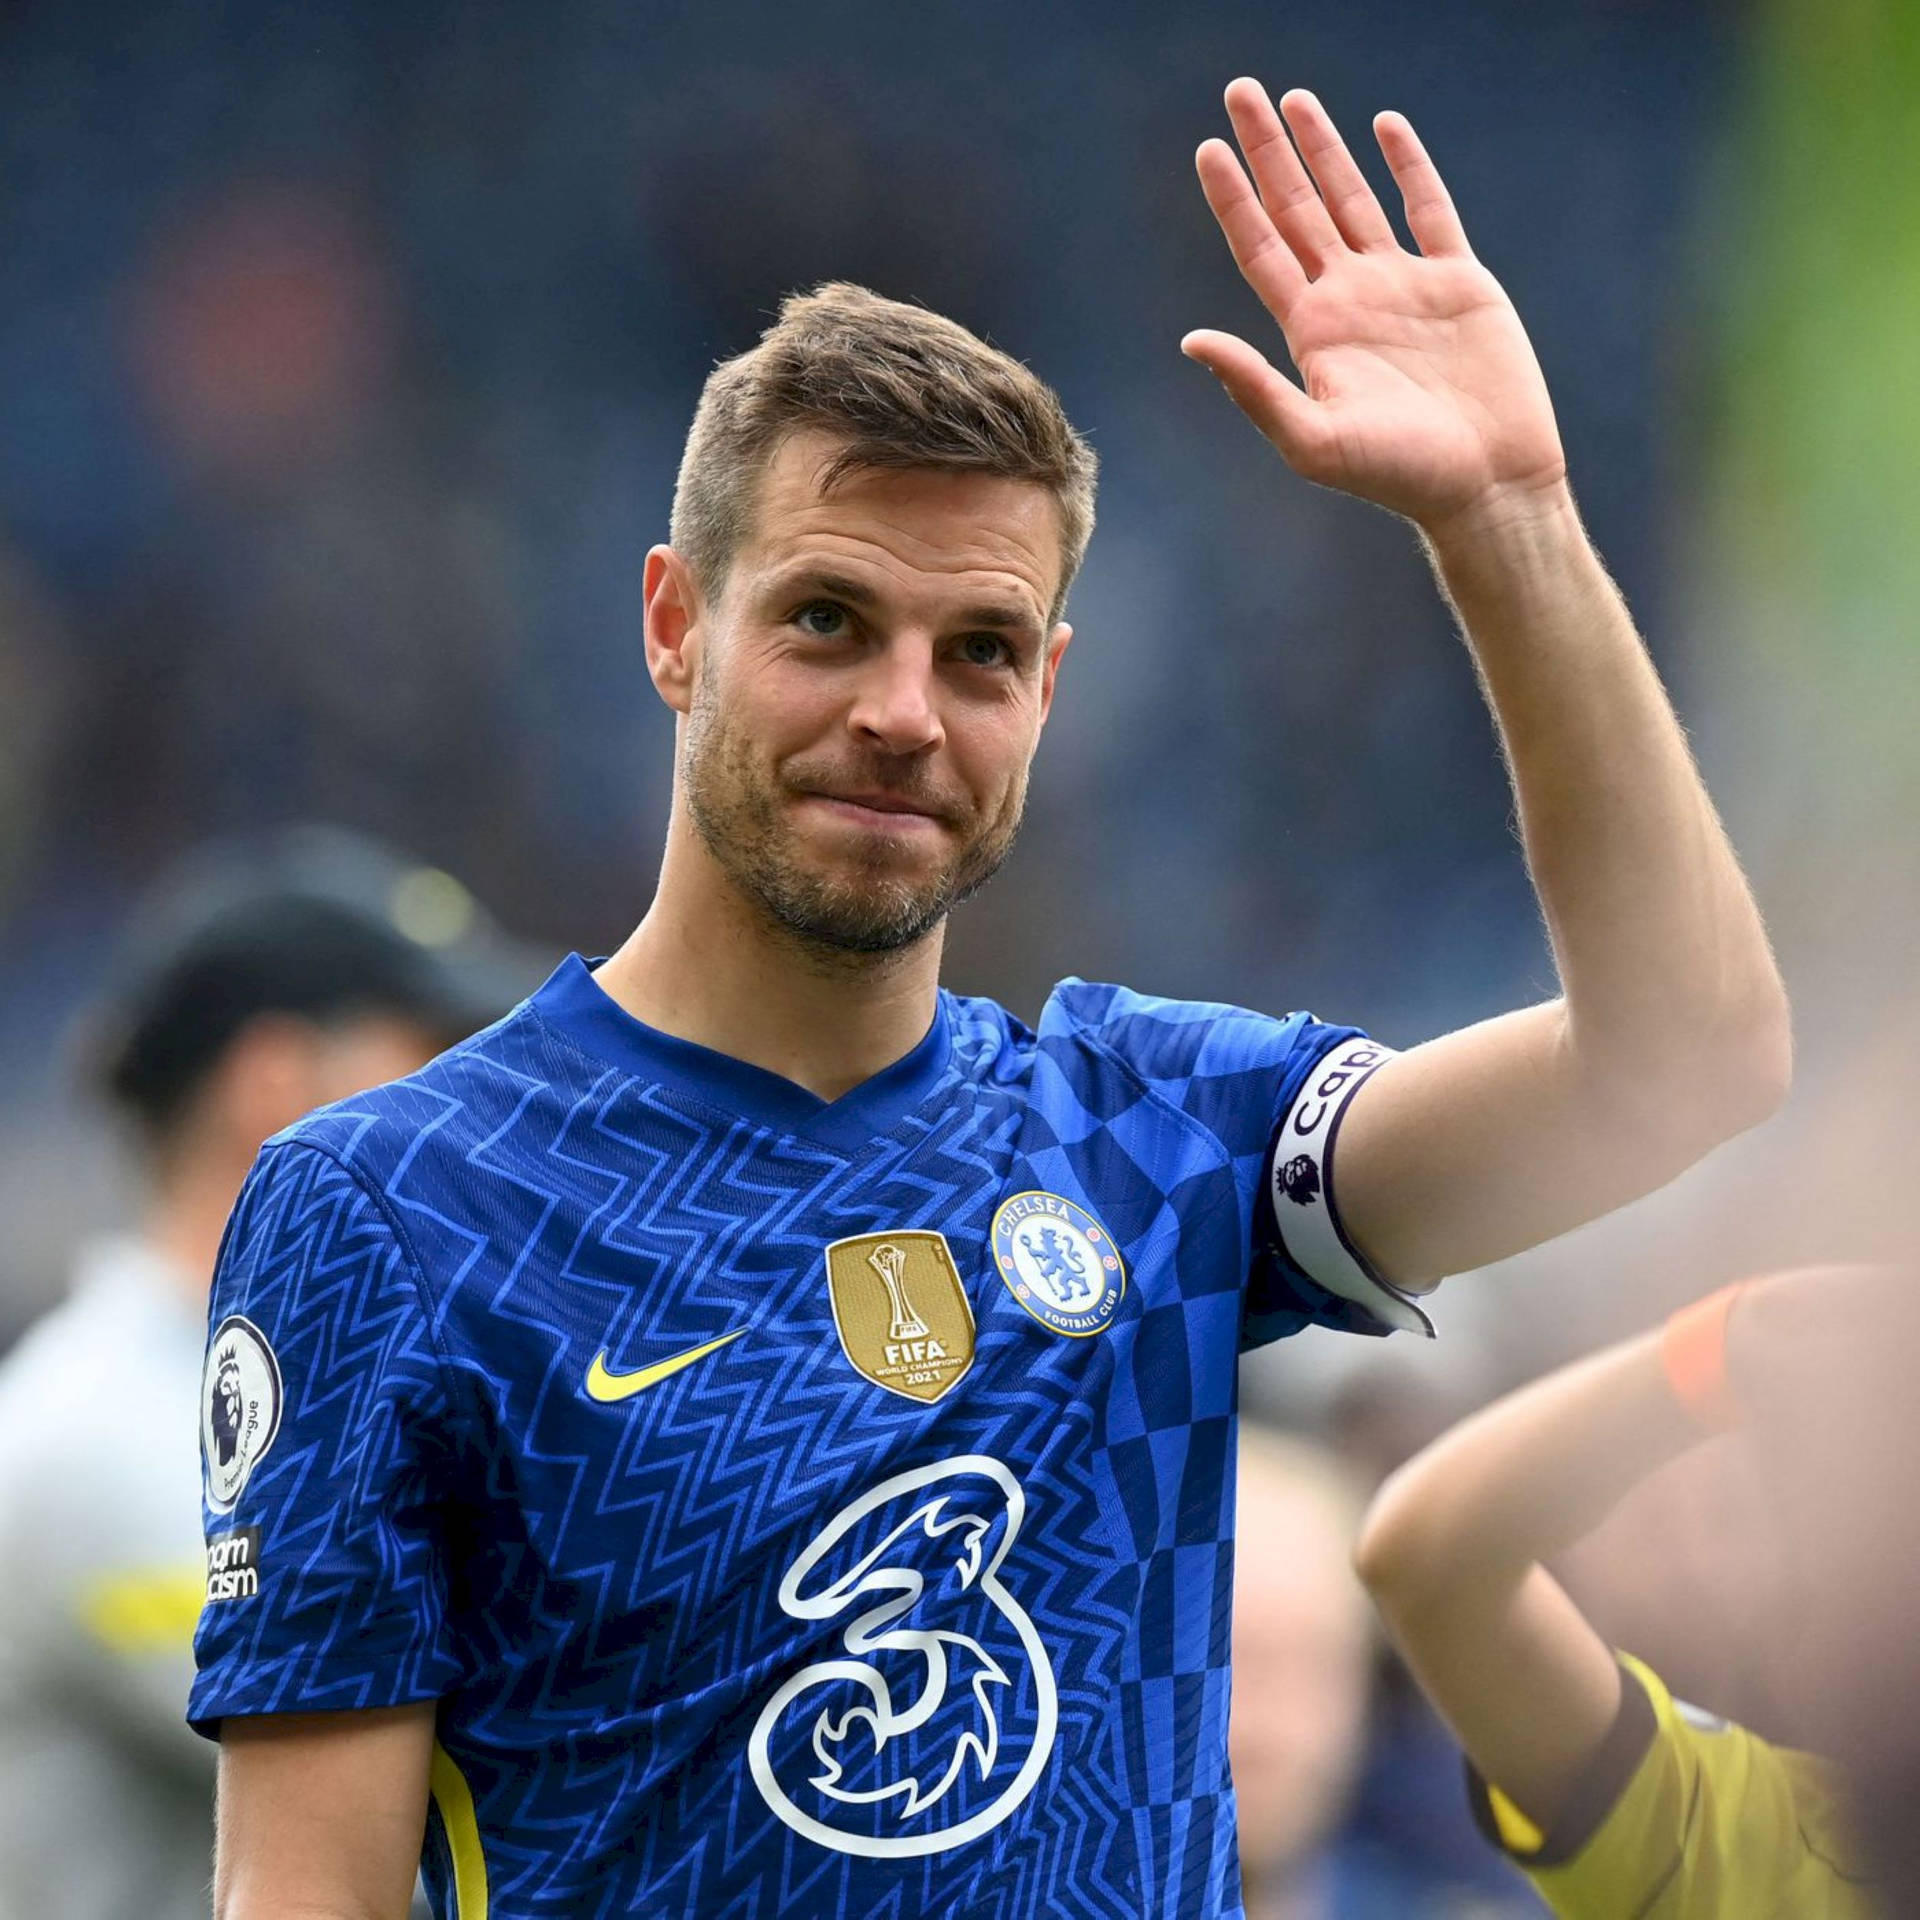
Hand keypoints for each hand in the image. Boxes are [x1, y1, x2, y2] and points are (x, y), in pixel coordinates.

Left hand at [1185, 81, 1566, 531]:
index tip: (1208, 148)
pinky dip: (1406, 166)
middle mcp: (1349, 299)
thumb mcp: (1313, 440)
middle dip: (1266, 151)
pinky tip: (1383, 127)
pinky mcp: (1457, 281)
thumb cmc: (1398, 475)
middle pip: (1296, 208)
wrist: (1485, 482)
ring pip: (1352, 198)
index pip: (1259, 247)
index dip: (1232, 198)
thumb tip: (1191, 340)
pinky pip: (1427, 208)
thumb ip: (1253, 389)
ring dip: (1323, 149)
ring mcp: (1402, 285)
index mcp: (1311, 332)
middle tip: (1238, 91)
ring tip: (1293, 99)